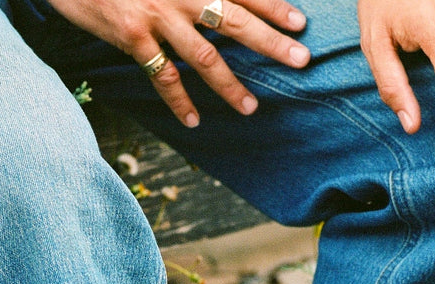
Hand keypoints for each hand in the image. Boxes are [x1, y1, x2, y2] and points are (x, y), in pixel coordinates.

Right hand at [46, 0, 310, 125]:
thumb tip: (218, 7)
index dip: (273, 5)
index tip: (300, 23)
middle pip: (235, 20)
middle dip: (271, 41)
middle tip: (301, 61)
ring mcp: (157, 15)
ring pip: (204, 55)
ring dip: (231, 84)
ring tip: (252, 108)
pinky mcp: (133, 35)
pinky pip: (163, 75)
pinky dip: (179, 101)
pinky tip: (195, 121)